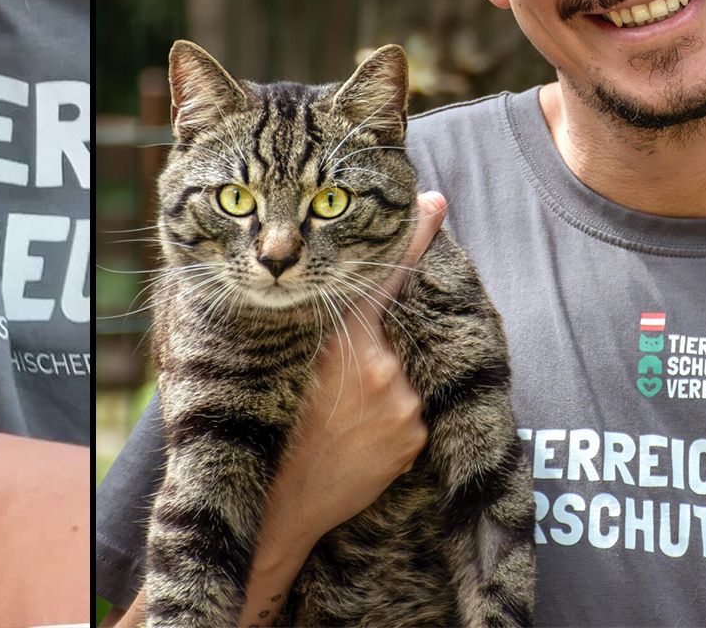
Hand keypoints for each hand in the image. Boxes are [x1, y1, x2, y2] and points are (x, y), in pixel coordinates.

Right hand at [260, 192, 447, 555]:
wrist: (283, 502)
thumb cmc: (273, 426)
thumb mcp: (285, 361)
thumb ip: (320, 328)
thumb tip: (344, 302)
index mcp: (345, 338)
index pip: (385, 276)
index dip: (412, 236)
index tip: (433, 202)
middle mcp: (383, 366)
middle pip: (394, 333)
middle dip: (377, 347)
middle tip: (346, 380)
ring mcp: (404, 403)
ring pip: (403, 375)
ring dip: (381, 388)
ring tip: (342, 422)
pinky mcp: (416, 436)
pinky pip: (410, 411)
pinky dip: (389, 418)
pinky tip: (357, 439)